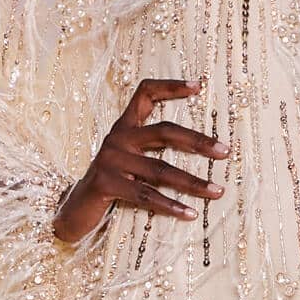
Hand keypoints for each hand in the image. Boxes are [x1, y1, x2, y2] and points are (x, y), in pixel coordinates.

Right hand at [51, 76, 227, 244]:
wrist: (75, 210)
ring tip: (217, 191)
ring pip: (161, 170)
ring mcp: (110, 160)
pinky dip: (170, 206)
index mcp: (124, 127)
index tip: (197, 86)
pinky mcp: (106, 183)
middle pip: (165, 132)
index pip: (145, 93)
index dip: (170, 86)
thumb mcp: (130, 160)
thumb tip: (201, 149)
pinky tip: (189, 214)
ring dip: (193, 183)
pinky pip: (145, 196)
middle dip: (199, 142)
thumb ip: (153, 150)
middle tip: (225, 152)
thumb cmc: (112, 184)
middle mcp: (117, 137)